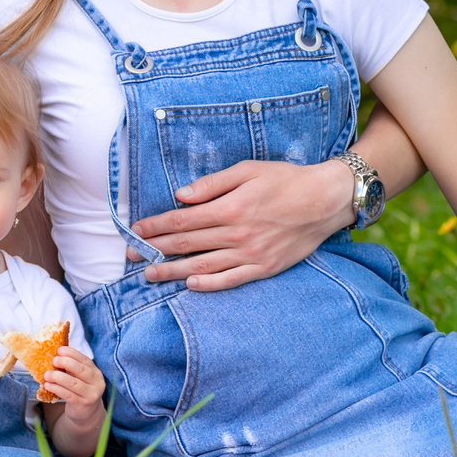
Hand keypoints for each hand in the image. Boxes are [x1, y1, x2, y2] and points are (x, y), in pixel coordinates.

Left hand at [41, 347, 104, 414]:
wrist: (86, 413)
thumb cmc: (80, 391)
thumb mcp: (80, 378)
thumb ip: (73, 366)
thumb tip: (59, 351)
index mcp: (96, 372)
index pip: (85, 360)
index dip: (72, 354)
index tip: (60, 350)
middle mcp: (97, 383)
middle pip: (81, 370)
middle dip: (66, 363)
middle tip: (54, 360)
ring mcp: (91, 394)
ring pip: (73, 383)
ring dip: (58, 377)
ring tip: (47, 374)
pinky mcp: (82, 404)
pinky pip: (68, 395)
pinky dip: (57, 389)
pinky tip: (48, 385)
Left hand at [131, 158, 355, 290]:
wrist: (325, 200)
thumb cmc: (286, 180)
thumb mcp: (248, 170)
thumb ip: (212, 185)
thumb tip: (180, 197)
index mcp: (230, 208)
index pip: (182, 221)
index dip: (155, 227)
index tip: (136, 231)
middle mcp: (237, 234)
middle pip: (186, 245)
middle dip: (155, 250)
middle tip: (130, 256)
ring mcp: (250, 254)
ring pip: (203, 266)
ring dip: (172, 272)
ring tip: (149, 275)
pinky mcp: (264, 267)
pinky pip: (231, 280)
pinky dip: (209, 285)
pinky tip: (190, 285)